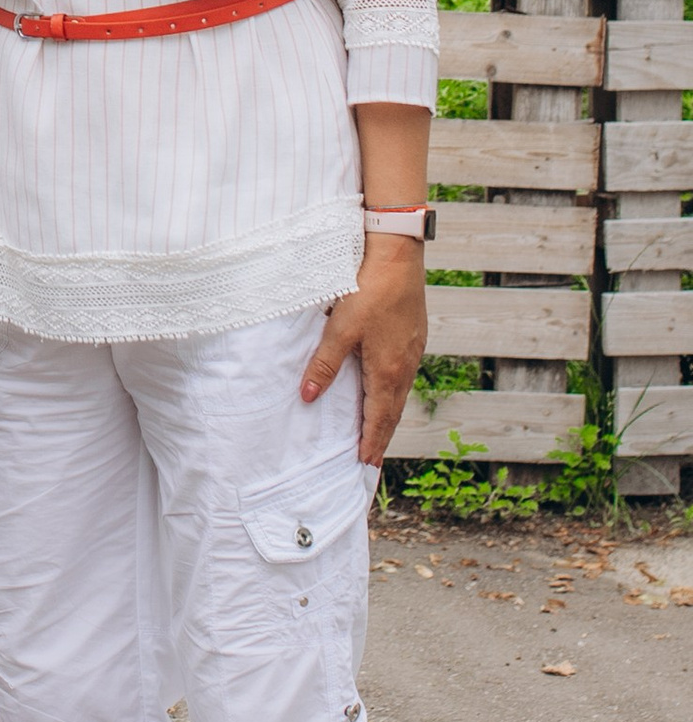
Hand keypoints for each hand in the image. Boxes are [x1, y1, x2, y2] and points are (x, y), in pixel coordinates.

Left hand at [300, 240, 428, 463]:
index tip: (365, 464)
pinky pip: (403, 374)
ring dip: (388, 414)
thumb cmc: (369, 291)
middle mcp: (405, 366)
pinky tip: (385, 387)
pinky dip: (393, 391)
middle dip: (381, 436)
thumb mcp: (340, 329)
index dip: (371, 442)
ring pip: (399, 392)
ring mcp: (412, 350)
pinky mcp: (413, 335)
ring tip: (377, 431)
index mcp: (387, 371)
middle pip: (392, 411)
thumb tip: (308, 397)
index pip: (379, 419)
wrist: (398, 257)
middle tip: (372, 459)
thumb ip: (324, 364)